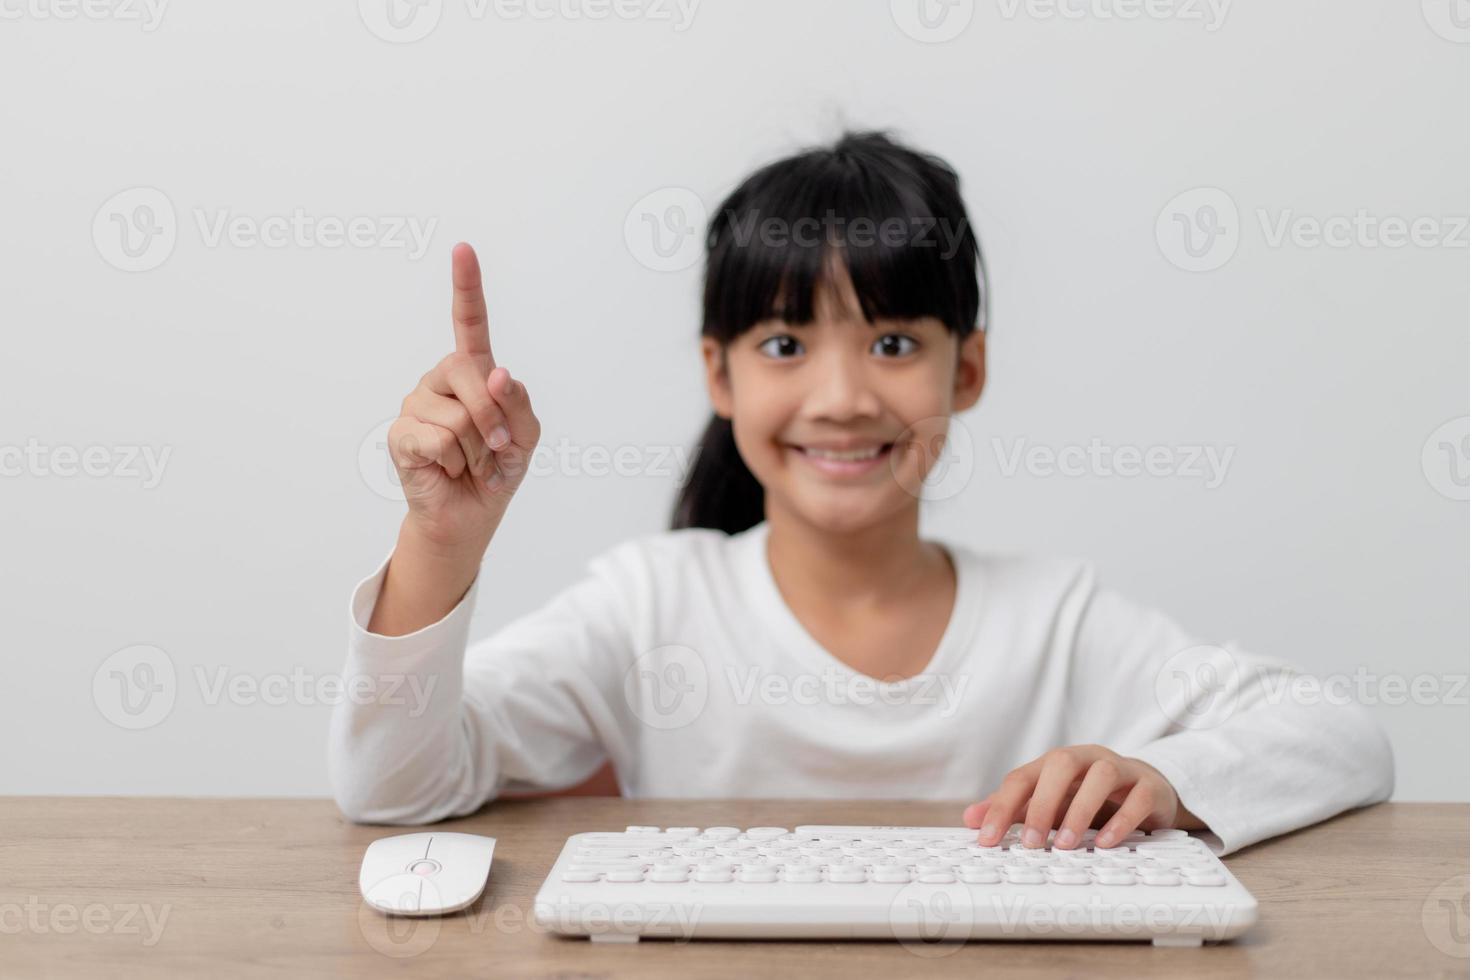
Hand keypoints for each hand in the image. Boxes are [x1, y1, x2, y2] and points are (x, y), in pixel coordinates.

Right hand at [387, 242, 540, 550]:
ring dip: (478, 451)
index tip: (463, 249)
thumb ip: (518, 403)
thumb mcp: (526, 437)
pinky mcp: (402, 433)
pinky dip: (456, 464)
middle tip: (498, 451)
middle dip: (495, 420)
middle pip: (472, 374)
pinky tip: (448, 470)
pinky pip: (440, 440)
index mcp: (473, 372)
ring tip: (470, 463)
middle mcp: (441, 380)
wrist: (470, 515)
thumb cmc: (498, 469)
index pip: (469, 322)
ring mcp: (417, 403)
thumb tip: (495, 373)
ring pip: (460, 418)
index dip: (466, 286)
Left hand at [962, 744, 1200, 849]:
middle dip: (1042, 804)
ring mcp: (1120, 769)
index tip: (988, 839)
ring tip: (1065, 845)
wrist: (1145, 789)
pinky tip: (1104, 844)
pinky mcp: (1148, 787)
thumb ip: (1012, 810)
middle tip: (1031, 843)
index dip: (1001, 807)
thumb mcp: (1048, 803)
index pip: (1022, 777)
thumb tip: (970, 819)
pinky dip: (1121, 821)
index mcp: (1055, 763)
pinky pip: (1137, 797)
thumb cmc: (1088, 796)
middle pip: (1060, 765)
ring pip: (1101, 775)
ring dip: (1081, 810)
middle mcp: (1086, 759)